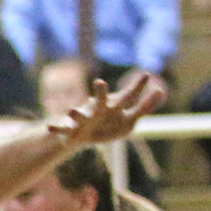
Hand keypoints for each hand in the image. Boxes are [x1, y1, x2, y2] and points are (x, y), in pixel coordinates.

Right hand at [49, 73, 164, 147]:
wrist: (81, 135)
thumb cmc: (108, 124)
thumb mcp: (128, 119)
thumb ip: (144, 107)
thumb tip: (161, 91)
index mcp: (113, 106)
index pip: (127, 96)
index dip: (136, 88)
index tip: (146, 75)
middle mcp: (98, 109)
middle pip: (101, 101)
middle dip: (100, 93)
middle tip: (100, 83)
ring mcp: (83, 119)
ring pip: (79, 115)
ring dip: (75, 112)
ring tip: (70, 110)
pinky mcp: (71, 130)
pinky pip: (62, 130)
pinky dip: (56, 129)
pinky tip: (48, 128)